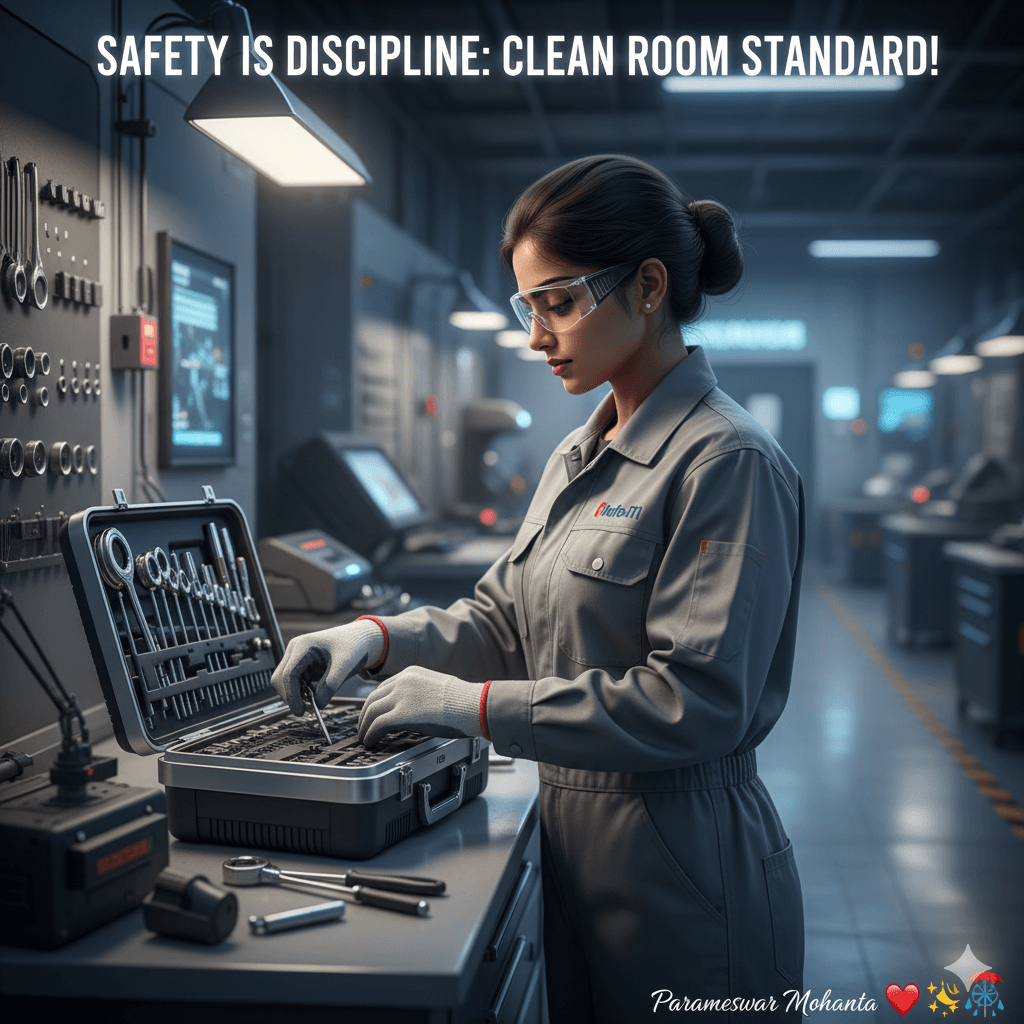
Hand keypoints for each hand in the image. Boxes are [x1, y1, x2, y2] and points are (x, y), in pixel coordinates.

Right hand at [271, 618, 384, 714]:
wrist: (358, 638)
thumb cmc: (353, 646)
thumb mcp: (345, 665)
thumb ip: (331, 685)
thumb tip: (318, 705)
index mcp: (303, 645)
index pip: (288, 674)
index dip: (291, 695)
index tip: (301, 711)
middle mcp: (295, 650)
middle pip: (280, 679)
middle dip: (291, 696)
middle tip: (307, 708)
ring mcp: (296, 657)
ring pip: (285, 682)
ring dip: (296, 694)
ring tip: (316, 697)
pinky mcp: (300, 665)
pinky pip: (294, 682)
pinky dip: (302, 691)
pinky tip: (317, 691)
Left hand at [357, 666, 483, 746]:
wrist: (473, 705)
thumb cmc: (463, 701)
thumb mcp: (437, 688)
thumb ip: (421, 694)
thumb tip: (415, 709)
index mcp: (411, 673)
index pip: (383, 688)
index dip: (375, 704)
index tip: (372, 715)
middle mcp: (402, 681)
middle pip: (372, 699)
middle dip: (365, 716)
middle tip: (363, 728)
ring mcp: (401, 696)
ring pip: (371, 711)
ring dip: (365, 727)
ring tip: (365, 738)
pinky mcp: (401, 714)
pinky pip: (377, 725)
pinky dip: (370, 735)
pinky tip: (371, 742)